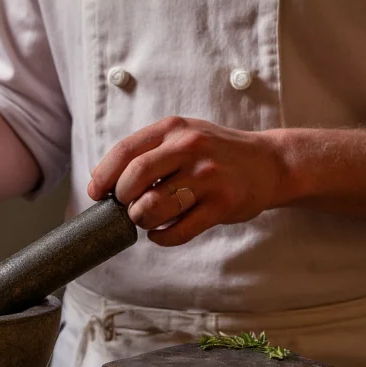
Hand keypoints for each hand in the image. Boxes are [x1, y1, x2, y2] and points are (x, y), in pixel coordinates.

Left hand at [87, 116, 286, 245]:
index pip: (125, 151)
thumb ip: (144, 152)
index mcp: (173, 129)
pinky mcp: (223, 204)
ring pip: (154, 206)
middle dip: (123, 199)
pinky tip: (160, 233)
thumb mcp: (180, 137)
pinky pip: (179, 231)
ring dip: (142, 219)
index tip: (96, 193)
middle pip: (136, 177)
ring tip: (146, 219)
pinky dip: (161, 237)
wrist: (268, 163)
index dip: (104, 176)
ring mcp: (208, 176)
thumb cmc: (214, 153)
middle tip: (127, 207)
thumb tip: (99, 177)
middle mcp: (191, 148)